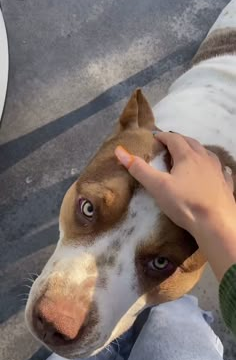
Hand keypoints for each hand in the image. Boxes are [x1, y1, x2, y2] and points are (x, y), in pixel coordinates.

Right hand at [115, 132, 234, 239]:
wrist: (216, 223)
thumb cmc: (185, 203)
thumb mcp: (157, 186)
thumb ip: (139, 169)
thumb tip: (119, 151)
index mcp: (187, 156)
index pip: (174, 139)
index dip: (163, 136)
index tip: (155, 137)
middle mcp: (204, 158)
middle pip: (191, 143)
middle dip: (179, 140)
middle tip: (169, 144)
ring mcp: (218, 171)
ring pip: (206, 153)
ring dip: (195, 150)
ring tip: (188, 154)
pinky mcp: (225, 184)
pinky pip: (220, 169)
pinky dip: (213, 166)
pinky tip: (214, 170)